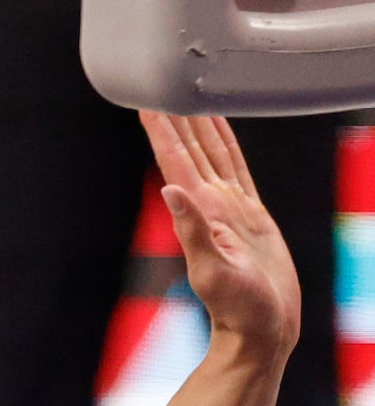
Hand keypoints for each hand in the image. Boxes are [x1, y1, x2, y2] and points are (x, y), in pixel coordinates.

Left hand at [143, 113, 298, 360]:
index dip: (161, 129)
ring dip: (198, 123)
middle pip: (190, 148)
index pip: (175, 160)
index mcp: (200, 211)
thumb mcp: (214, 270)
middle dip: (177, 114)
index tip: (144, 99)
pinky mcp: (249, 214)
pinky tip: (219, 128)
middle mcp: (209, 204)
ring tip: (188, 90)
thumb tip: (170, 190)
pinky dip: (226, 143)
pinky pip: (236, 167)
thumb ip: (192, 231)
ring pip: (212, 152)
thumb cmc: (239, 308)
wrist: (262, 329)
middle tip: (162, 75)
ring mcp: (229, 207)